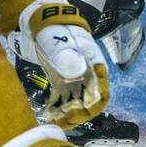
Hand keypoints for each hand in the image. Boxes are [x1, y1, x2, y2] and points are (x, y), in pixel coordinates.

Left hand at [18, 0, 108, 126]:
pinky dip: (55, 110)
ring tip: (53, 122)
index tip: (80, 111)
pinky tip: (46, 115)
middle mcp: (87, 77)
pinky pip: (61, 102)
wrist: (43, 25)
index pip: (102, 92)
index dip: (95, 105)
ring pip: (75, 105)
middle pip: (89, 103)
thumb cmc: (55, 30)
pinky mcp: (61, 84)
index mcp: (93, 67)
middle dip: (78, 115)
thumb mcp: (61, 41)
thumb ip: (68, 56)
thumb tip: (77, 73)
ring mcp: (74, 81)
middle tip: (63, 120)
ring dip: (66, 116)